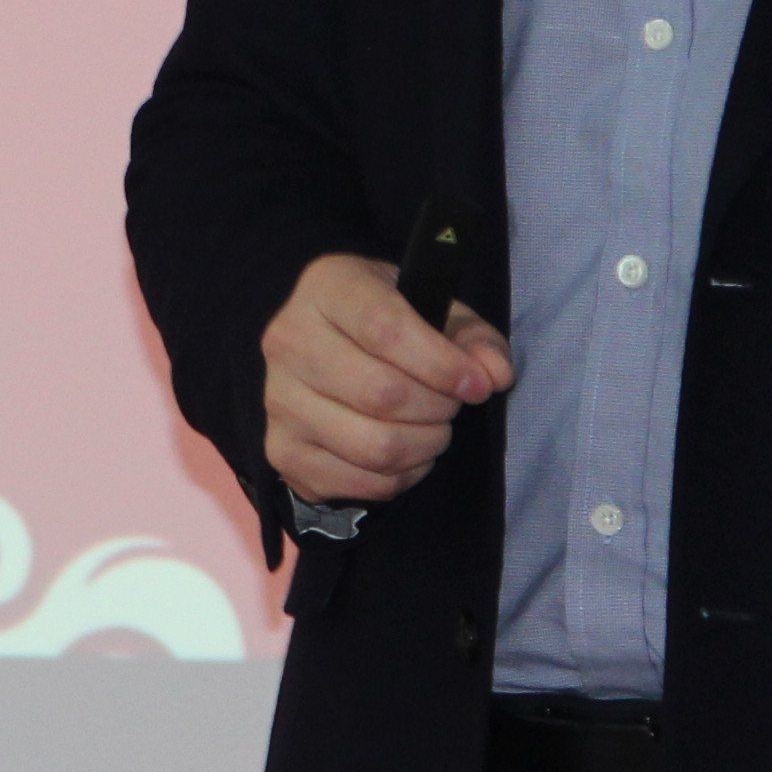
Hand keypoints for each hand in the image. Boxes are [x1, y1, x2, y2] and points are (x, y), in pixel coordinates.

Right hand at [263, 251, 512, 510]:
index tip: (477, 385)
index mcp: (328, 288)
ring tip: (432, 430)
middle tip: (450, 405)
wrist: (328, 349)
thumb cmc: (390, 326)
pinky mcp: (281, 450)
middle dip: (437, 409)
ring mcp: (278, 400)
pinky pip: (356, 482)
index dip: (441, 365)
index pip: (385, 330)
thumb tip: (494, 374)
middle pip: (381, 394)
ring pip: (372, 446)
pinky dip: (398, 478)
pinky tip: (405, 455)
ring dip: (423, 446)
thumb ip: (476, 340)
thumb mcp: (438, 313)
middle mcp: (289, 340)